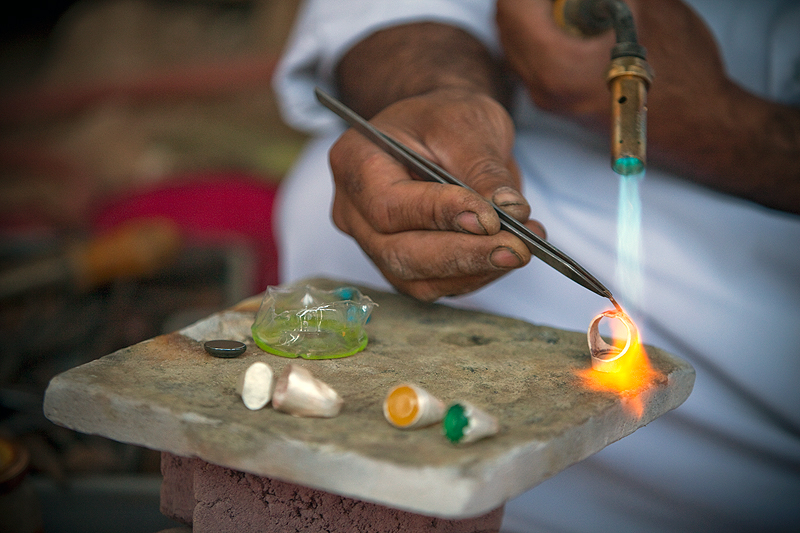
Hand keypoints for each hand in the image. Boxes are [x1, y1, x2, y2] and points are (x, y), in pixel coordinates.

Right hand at [328, 88, 545, 300]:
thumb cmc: (445, 119)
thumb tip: (509, 210)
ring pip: (417, 278)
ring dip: (474, 270)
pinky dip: (475, 275)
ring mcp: (373, 244)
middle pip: (398, 252)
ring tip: (523, 247)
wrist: (439, 134)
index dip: (439, 215)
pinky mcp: (401, 266)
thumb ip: (483, 168)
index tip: (491, 218)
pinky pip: (435, 285)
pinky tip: (508, 253)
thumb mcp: (468, 123)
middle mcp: (354, 211)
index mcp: (354, 162)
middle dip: (462, 255)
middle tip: (517, 248)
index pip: (389, 205)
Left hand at [496, 0, 728, 131]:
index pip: (512, 9)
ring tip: (564, 2)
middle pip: (507, 25)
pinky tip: (566, 16)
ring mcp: (547, 99)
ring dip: (532, 13)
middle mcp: (542, 88)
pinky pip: (529, 58)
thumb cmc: (681, 68)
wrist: (700, 123)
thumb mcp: (642, 6)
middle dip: (527, 2)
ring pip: (515, 43)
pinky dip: (538, 31)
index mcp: (555, 66)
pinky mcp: (556, 101)